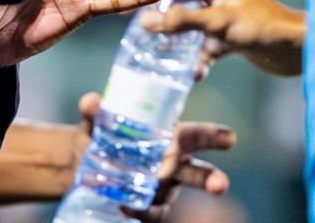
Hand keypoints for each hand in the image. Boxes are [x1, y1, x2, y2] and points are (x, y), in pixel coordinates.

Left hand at [74, 93, 235, 221]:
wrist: (83, 164)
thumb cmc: (102, 135)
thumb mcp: (96, 122)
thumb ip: (96, 111)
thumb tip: (90, 101)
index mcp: (169, 137)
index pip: (196, 135)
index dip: (214, 136)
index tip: (230, 138)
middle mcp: (174, 163)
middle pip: (198, 171)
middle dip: (213, 178)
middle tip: (222, 186)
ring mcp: (165, 187)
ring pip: (178, 200)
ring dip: (182, 207)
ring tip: (185, 211)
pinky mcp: (151, 205)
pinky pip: (152, 212)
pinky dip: (142, 211)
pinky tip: (128, 207)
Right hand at [140, 0, 304, 77]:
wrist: (301, 50)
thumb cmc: (262, 27)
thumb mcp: (218, 23)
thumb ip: (181, 22)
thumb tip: (144, 22)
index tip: (128, 4)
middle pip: (179, 4)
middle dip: (161, 21)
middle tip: (138, 36)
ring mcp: (224, 17)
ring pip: (190, 28)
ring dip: (179, 44)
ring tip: (161, 59)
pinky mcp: (231, 37)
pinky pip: (205, 46)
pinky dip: (198, 59)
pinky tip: (195, 74)